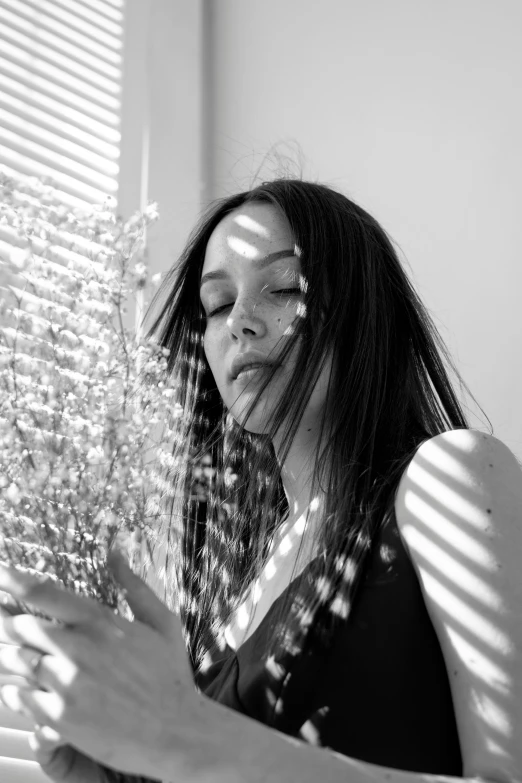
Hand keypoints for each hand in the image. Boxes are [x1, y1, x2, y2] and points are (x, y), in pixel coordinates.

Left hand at [0, 551, 214, 780]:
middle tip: (8, 625)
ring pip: (14, 660)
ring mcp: (66, 684)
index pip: (43, 593)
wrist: (176, 732)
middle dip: (9, 623)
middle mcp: (78, 648)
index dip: (12, 580)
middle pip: (19, 626)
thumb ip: (133, 585)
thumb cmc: (170, 675)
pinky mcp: (58, 717)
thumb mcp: (162, 622)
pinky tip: (25, 689)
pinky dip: (14, 690)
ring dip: (11, 656)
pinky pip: (16, 695)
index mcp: (100, 622)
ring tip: (20, 658)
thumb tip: (114, 551)